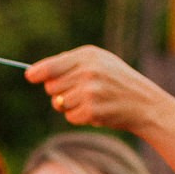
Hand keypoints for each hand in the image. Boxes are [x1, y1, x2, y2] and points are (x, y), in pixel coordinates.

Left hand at [26, 45, 169, 133]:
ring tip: (91, 100)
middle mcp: (88, 71)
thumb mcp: (99, 62)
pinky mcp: (92, 110)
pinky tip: (95, 111)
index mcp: (88, 56)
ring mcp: (90, 91)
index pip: (52, 66)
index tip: (30, 76)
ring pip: (59, 104)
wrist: (144, 103)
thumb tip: (35, 73)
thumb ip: (70, 64)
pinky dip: (79, 117)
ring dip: (70, 106)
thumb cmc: (117, 82)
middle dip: (60, 92)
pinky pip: (70, 117)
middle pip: (51, 87)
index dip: (38, 73)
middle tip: (80, 91)